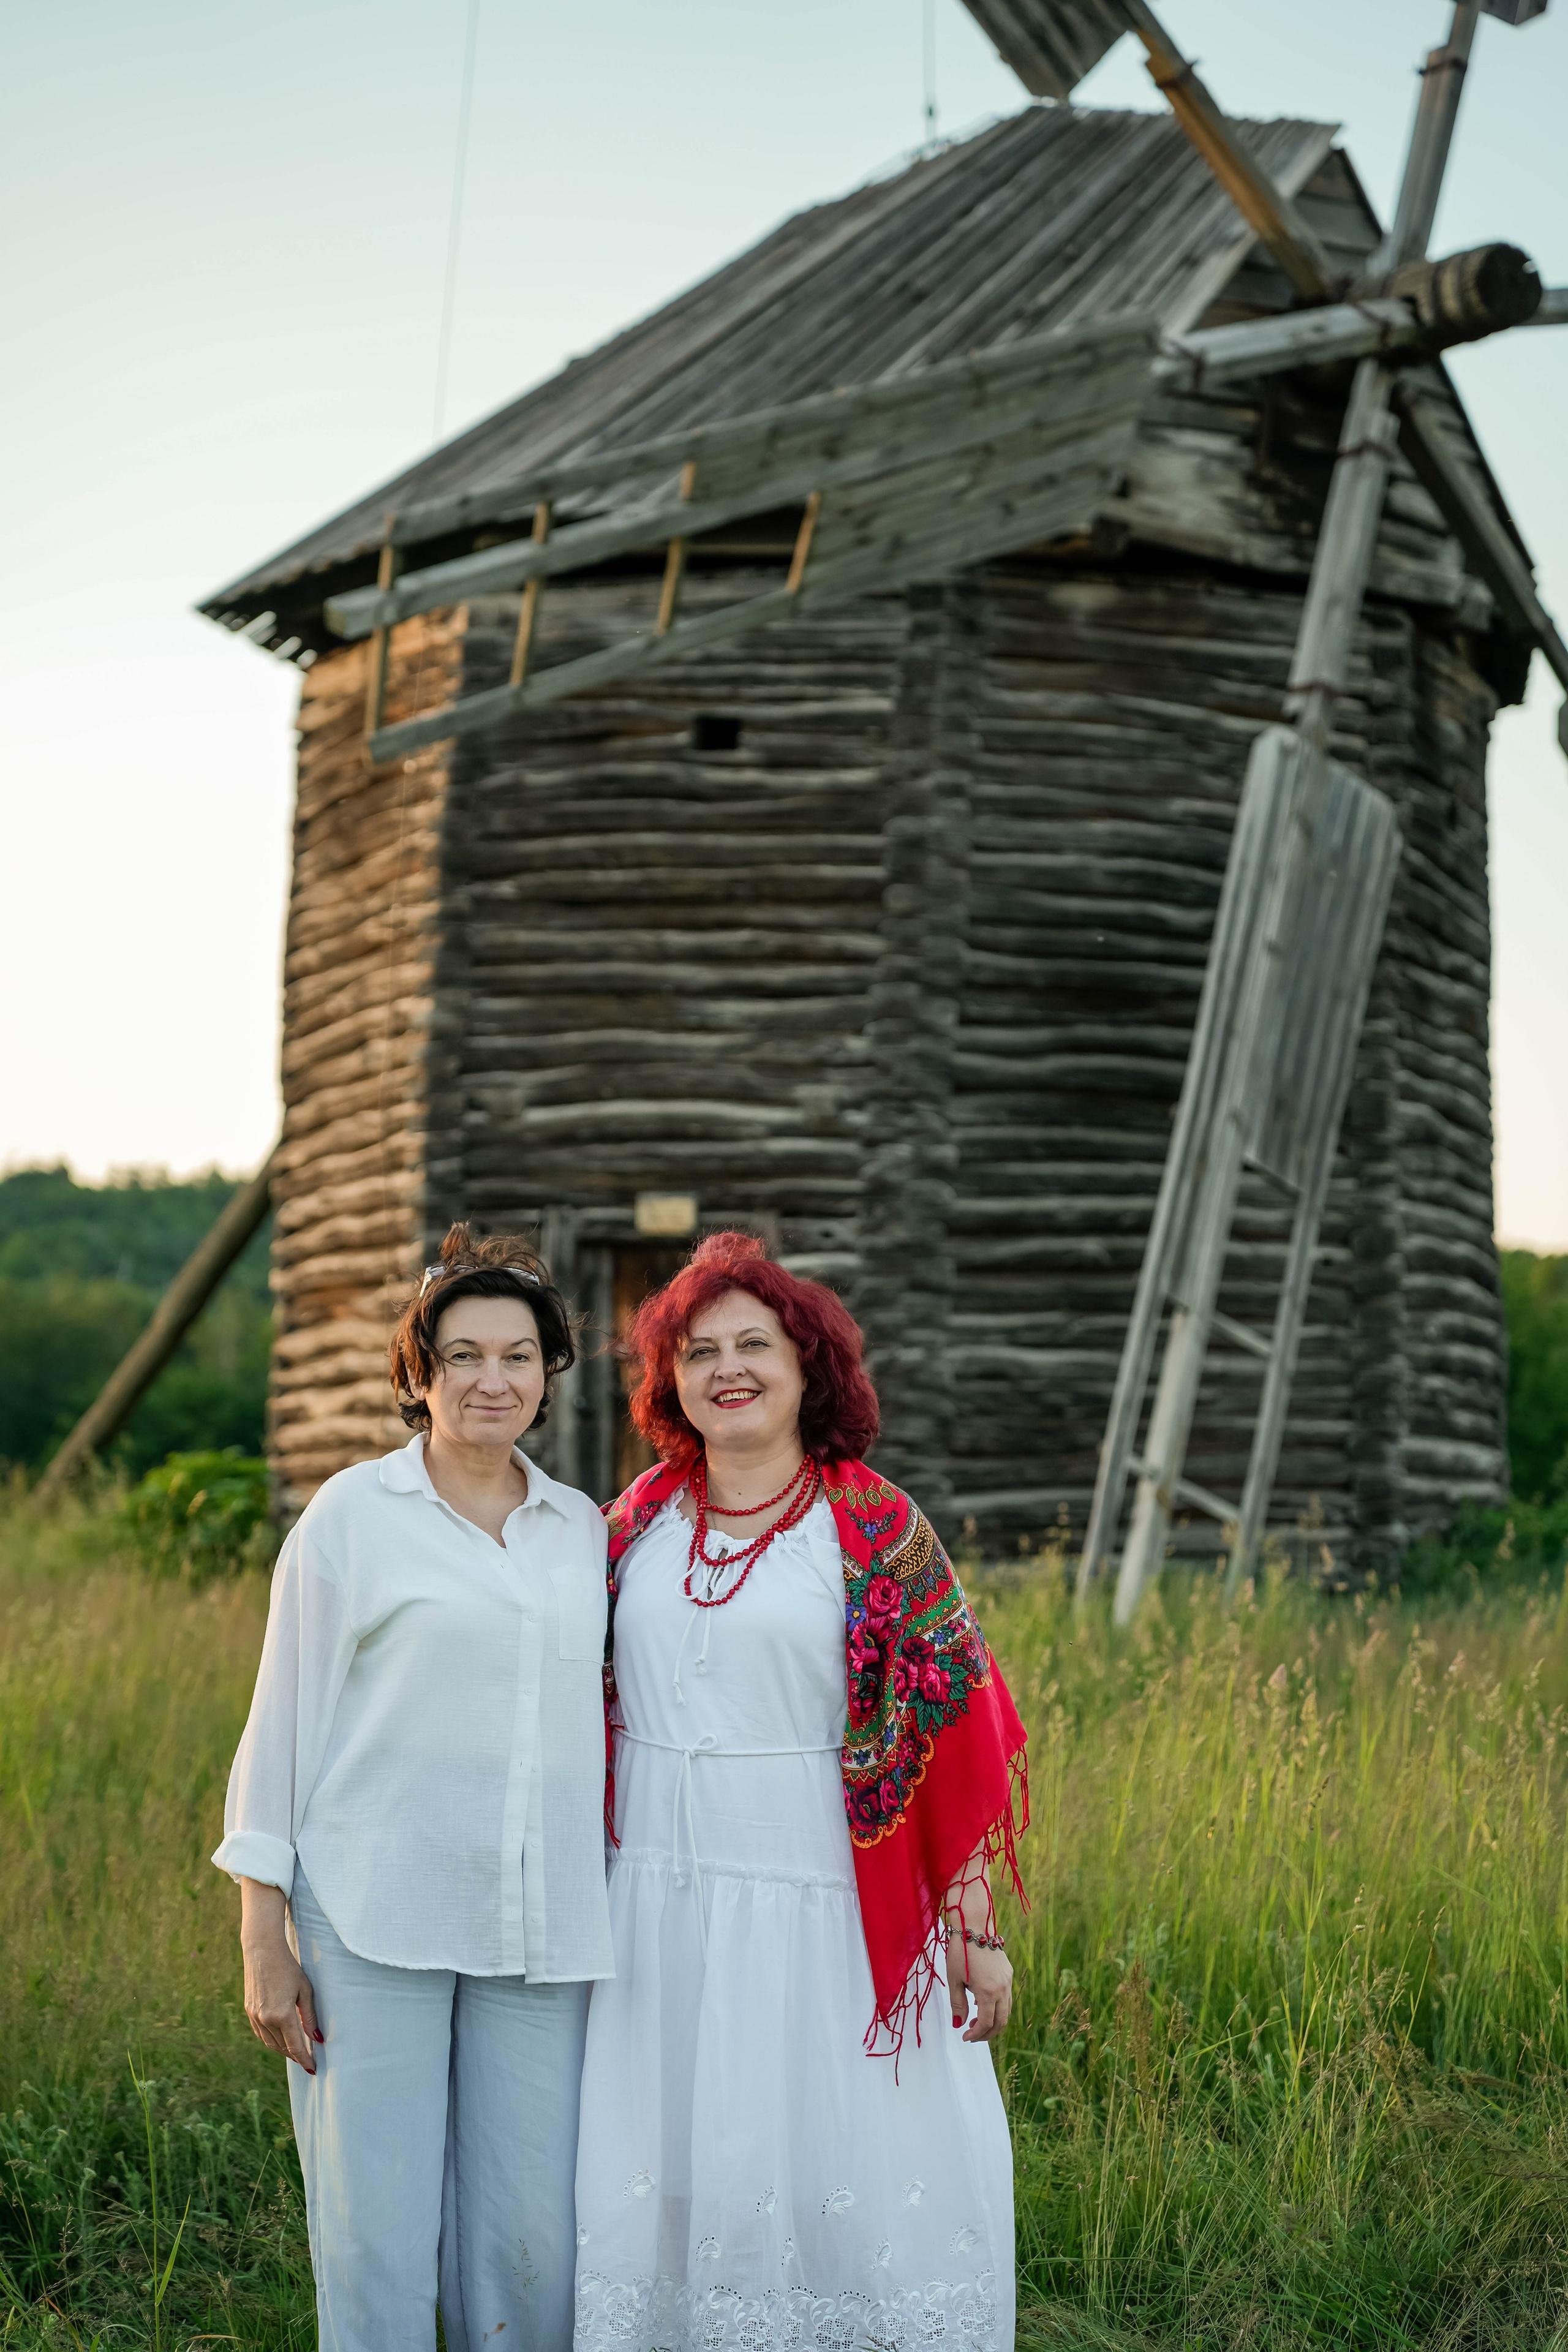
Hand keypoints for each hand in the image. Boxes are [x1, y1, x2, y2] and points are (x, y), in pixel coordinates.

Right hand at [239, 1877, 321, 2071]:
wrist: (262, 1951)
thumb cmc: (288, 1968)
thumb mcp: (305, 1990)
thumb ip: (310, 2017)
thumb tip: (318, 2039)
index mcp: (282, 2015)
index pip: (295, 2046)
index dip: (304, 2059)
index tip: (313, 2068)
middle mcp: (265, 2019)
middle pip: (282, 2047)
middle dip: (295, 2056)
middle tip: (307, 2060)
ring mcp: (255, 2016)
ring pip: (270, 2043)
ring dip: (283, 2050)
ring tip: (296, 2052)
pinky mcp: (249, 2012)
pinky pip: (261, 2034)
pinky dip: (272, 2040)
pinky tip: (281, 2039)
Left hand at [945, 1928, 1012, 2042]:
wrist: (974, 1925)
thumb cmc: (961, 1951)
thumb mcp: (955, 1979)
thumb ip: (958, 2004)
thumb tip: (959, 2025)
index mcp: (988, 1991)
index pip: (986, 2023)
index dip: (976, 2034)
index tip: (965, 2037)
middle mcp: (1003, 1988)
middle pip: (1001, 2021)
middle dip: (987, 2033)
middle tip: (972, 2035)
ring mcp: (1008, 1980)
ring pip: (1006, 2010)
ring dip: (994, 2021)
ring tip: (976, 2021)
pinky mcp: (1008, 1973)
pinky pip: (1007, 1997)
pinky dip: (997, 2007)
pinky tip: (982, 2003)